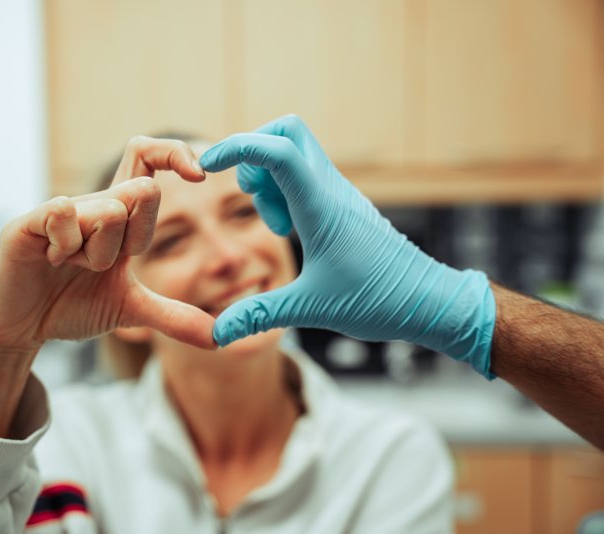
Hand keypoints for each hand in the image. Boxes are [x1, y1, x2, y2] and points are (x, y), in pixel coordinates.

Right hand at [0, 137, 213, 435]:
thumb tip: (218, 338)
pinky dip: (66, 244)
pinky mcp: (27, 223)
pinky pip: (62, 212)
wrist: (19, 328)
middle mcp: (92, 205)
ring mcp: (59, 211)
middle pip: (139, 192)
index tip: (199, 176)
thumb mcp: (129, 310)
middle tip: (99, 265)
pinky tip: (50, 259)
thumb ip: (172, 316)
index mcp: (118, 216)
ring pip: (106, 211)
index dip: (175, 154)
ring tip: (67, 266)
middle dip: (132, 238)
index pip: (147, 161)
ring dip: (96, 253)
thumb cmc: (70, 306)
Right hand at [200, 115, 495, 376]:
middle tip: (252, 197)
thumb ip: (259, 315)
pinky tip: (291, 229)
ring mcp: (339, 194)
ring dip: (270, 178)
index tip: (206, 167)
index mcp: (321, 207)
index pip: (276, 150)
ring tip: (277, 225)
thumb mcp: (311, 308)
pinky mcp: (344, 206)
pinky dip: (287, 191)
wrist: (431, 302)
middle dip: (254, 153)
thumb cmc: (380, 301)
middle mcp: (331, 190)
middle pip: (287, 131)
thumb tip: (218, 335)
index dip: (236, 147)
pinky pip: (306, 177)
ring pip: (295, 153)